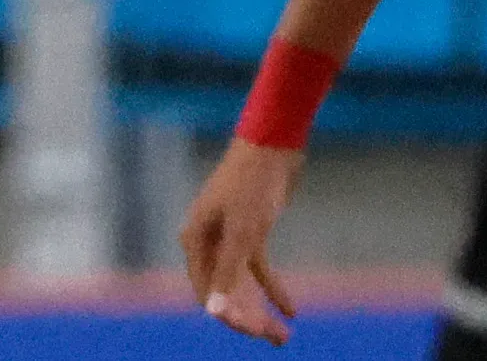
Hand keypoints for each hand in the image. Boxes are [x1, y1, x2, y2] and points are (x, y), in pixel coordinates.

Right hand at [180, 137, 306, 344]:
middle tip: (278, 340)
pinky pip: (257, 269)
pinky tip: (291, 309)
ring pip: (241, 284)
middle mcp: (206, 242)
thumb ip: (228, 272)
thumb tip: (214, 312)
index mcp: (195, 241)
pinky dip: (273, 289)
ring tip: (284, 335)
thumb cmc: (252, 185)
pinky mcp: (250, 231)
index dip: (230, 316)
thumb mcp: (243, 232)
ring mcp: (228, 237)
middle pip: (223, 291)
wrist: (272, 146)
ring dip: (261, 309)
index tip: (257, 333)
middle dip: (249, 319)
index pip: (207, 293)